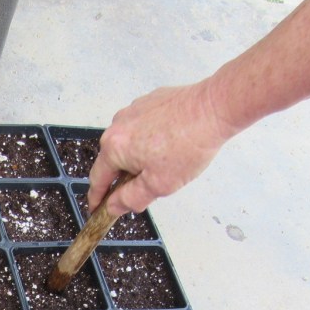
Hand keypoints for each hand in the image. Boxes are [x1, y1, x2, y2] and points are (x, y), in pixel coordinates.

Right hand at [88, 80, 236, 216]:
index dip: (97, 198)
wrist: (213, 108)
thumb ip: (131, 199)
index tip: (96, 208)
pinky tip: (170, 143)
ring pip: (128, 142)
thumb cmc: (188, 144)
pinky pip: (142, 127)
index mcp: (114, 148)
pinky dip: (150, 138)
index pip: (98, 179)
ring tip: (166, 161)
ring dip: (139, 156)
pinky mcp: (149, 102)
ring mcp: (132, 110)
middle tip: (147, 186)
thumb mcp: (158, 185)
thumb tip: (113, 206)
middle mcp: (117, 125)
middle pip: (113, 160)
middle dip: (125, 176)